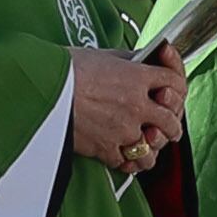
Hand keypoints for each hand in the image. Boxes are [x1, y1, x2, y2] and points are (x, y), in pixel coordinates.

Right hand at [69, 48, 184, 172]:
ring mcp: (122, 128)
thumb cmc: (65, 67)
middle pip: (171, 119)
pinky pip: (127, 162)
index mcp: (137, 76)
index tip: (172, 93)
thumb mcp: (103, 55)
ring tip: (148, 145)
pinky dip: (128, 161)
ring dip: (153, 147)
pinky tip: (126, 156)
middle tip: (168, 128)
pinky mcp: (105, 148)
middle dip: (172, 124)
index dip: (177, 88)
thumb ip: (129, 61)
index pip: (175, 82)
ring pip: (153, 147)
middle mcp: (136, 104)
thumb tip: (143, 62)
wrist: (39, 87)